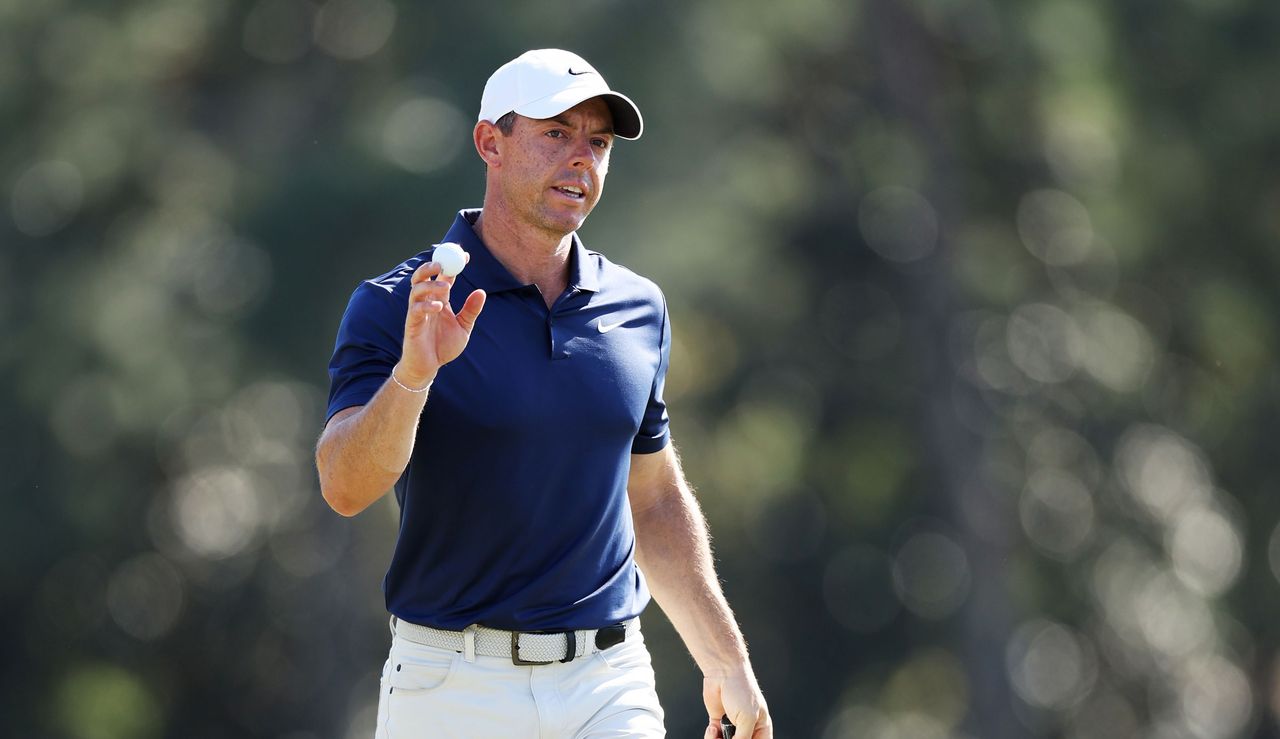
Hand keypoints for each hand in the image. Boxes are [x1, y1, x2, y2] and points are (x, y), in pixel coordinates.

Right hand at [397, 255, 485, 385]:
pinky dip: (427, 305)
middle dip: (431, 266)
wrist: (429, 367)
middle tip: (443, 263)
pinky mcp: (412, 324)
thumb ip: (471, 310)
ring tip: (446, 288)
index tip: (466, 255)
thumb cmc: (443, 347)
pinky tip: (438, 307)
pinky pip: (415, 309)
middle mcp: (427, 302)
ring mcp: (417, 312)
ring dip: (430, 284)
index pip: (444, 276)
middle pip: (423, 276)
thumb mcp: (463, 327)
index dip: (453, 264)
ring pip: (416, 289)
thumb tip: (481, 291)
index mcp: (440, 300)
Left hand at [703, 670, 770, 738]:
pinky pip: (714, 738)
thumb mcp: (747, 719)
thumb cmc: (741, 690)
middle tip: (727, 738)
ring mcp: (733, 725)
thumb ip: (743, 738)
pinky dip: (711, 736)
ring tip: (716, 734)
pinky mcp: (719, 722)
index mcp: (762, 728)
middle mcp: (748, 728)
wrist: (723, 673)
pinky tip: (713, 727)